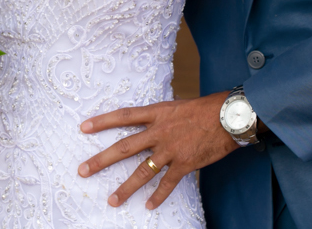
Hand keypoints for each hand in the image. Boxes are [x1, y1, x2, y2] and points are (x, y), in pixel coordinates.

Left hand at [78, 92, 237, 209]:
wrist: (228, 117)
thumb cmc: (203, 109)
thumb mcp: (175, 106)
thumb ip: (158, 116)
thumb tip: (145, 121)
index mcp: (156, 113)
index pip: (123, 116)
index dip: (102, 122)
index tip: (83, 127)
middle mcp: (159, 132)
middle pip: (124, 147)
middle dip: (101, 160)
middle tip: (83, 170)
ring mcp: (171, 150)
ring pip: (143, 171)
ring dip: (126, 188)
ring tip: (112, 200)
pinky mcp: (185, 164)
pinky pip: (168, 184)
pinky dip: (158, 196)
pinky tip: (149, 206)